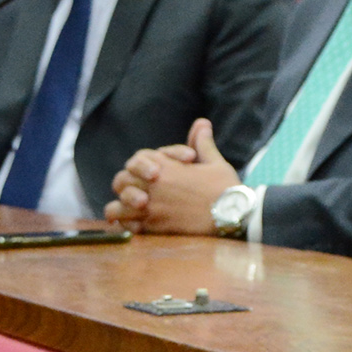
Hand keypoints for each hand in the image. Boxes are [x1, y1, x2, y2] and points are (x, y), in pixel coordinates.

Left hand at [107, 118, 234, 232]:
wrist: (233, 215)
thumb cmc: (225, 188)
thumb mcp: (214, 162)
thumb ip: (202, 143)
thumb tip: (202, 123)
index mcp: (165, 167)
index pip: (135, 160)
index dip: (139, 166)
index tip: (152, 174)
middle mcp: (153, 186)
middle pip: (121, 181)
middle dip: (126, 185)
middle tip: (138, 191)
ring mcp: (151, 208)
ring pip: (117, 206)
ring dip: (122, 207)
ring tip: (133, 210)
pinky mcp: (154, 228)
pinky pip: (126, 227)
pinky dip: (127, 226)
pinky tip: (136, 225)